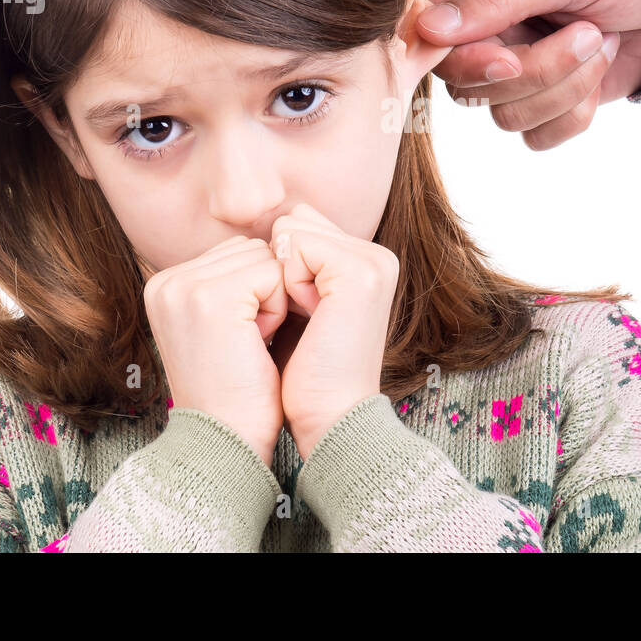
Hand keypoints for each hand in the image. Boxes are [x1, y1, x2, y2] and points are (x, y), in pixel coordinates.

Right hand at [141, 236, 290, 468]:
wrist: (229, 440)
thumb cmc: (239, 390)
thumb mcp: (226, 325)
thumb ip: (234, 280)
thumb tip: (277, 241)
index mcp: (165, 285)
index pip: (236, 251)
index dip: (257, 292)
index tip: (242, 337)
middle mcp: (165, 281)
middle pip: (250, 248)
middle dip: (266, 292)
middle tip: (249, 342)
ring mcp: (182, 287)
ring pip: (262, 257)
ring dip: (273, 299)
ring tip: (251, 342)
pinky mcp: (209, 297)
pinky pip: (271, 273)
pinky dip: (278, 308)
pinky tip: (258, 342)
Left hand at [270, 203, 398, 460]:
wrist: (328, 419)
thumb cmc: (301, 375)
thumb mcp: (297, 309)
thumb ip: (292, 266)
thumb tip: (263, 235)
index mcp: (364, 262)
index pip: (298, 224)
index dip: (276, 266)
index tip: (293, 313)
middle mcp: (376, 256)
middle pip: (294, 221)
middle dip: (277, 266)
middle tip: (298, 316)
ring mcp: (373, 261)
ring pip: (293, 228)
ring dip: (279, 275)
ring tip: (302, 317)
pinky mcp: (360, 272)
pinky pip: (297, 244)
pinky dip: (286, 280)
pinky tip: (304, 314)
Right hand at [419, 0, 640, 148]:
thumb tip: (428, 28)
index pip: (435, 37)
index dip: (468, 59)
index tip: (510, 57)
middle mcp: (488, 25)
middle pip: (469, 85)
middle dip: (536, 71)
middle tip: (589, 33)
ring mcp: (516, 65)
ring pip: (506, 115)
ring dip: (566, 86)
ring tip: (603, 40)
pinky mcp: (548, 99)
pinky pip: (538, 136)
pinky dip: (576, 112)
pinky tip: (602, 68)